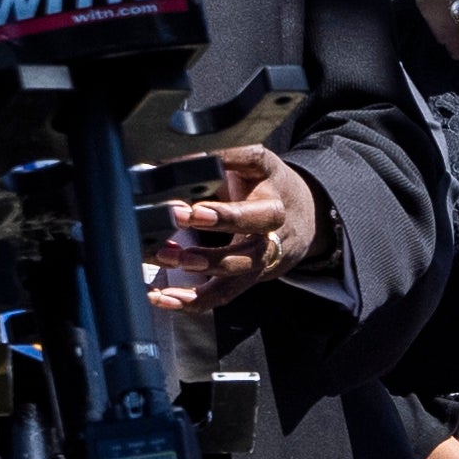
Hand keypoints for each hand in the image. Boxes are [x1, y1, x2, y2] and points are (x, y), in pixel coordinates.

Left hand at [139, 145, 321, 309]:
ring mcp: (266, 250)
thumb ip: (205, 161)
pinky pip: (225, 292)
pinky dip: (193, 299)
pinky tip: (162, 297)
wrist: (304, 218)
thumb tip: (154, 165)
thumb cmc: (258, 185)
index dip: (227, 160)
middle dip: (223, 218)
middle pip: (260, 218)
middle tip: (182, 215)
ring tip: (165, 256)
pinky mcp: (252, 276)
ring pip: (243, 263)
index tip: (198, 162)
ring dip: (203, 262)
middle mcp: (274, 214)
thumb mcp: (239, 163)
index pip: (253, 159)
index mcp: (268, 175)